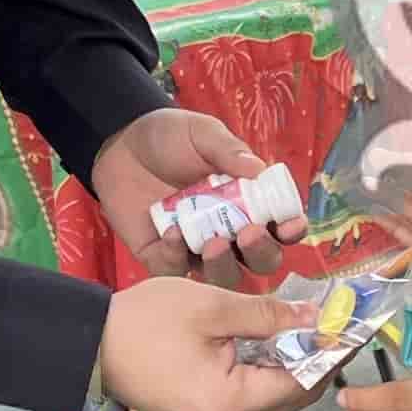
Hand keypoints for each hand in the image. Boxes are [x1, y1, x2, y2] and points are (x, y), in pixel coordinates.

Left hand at [90, 110, 299, 280]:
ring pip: (223, 276)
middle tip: (248, 233)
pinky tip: (169, 232)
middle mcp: (230, 231)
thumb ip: (228, 151)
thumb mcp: (201, 134)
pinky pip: (176, 271)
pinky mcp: (164, 257)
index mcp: (249, 202)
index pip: (281, 226)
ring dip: (224, 266)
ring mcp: (197, 248)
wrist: (120, 146)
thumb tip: (259, 169)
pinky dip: (175, 258)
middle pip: (260, 260)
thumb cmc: (170, 137)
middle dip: (261, 253)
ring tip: (213, 243)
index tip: (290, 224)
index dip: (291, 230)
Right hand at [96, 276, 314, 410]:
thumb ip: (269, 314)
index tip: (352, 323)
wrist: (88, 345)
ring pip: (275, 401)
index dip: (331, 351)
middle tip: (333, 321)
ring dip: (294, 366)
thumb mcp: (211, 306)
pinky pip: (252, 401)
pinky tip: (274, 344)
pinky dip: (269, 374)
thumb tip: (316, 317)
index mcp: (232, 403)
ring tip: (307, 327)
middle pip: (293, 397)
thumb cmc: (145, 322)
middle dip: (317, 359)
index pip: (303, 382)